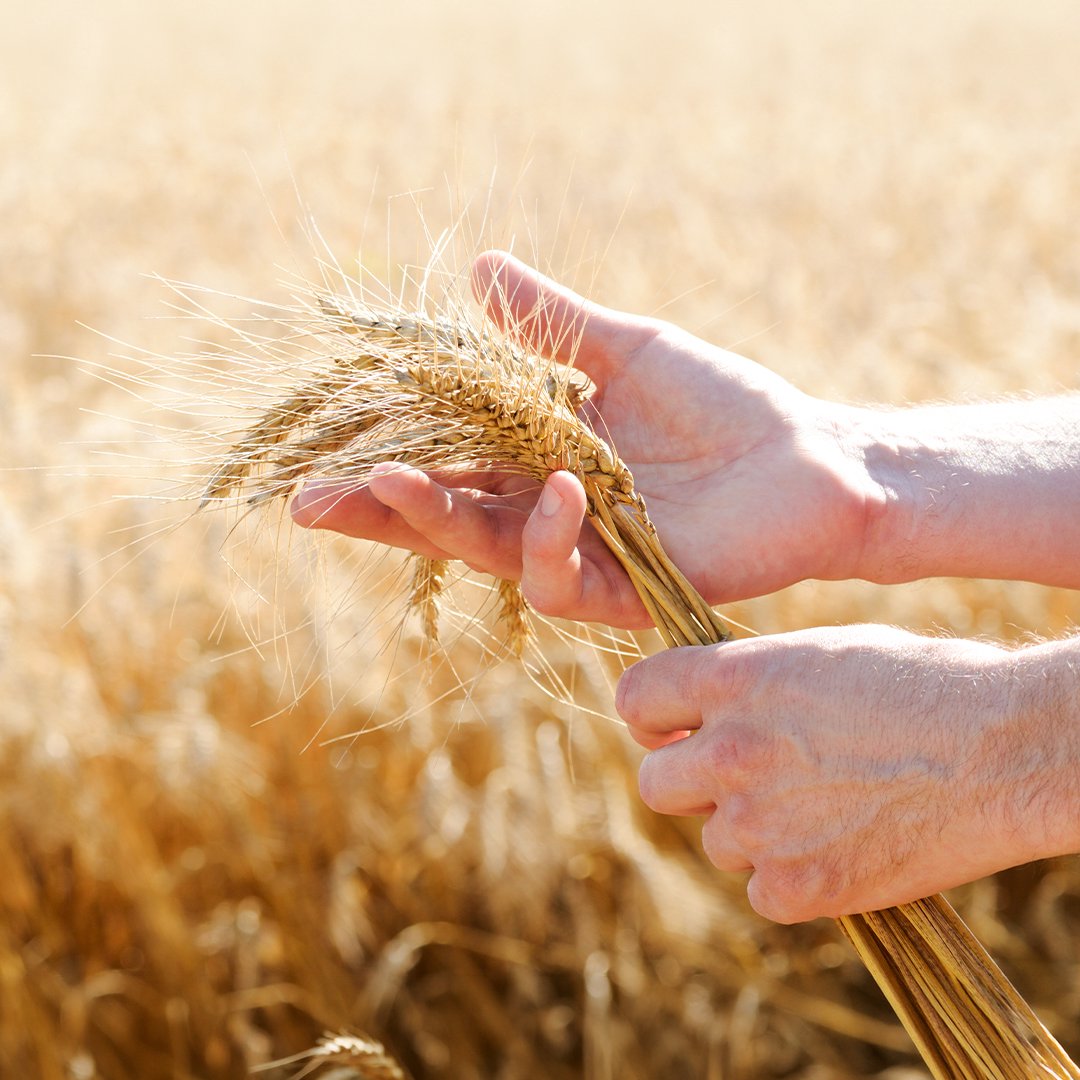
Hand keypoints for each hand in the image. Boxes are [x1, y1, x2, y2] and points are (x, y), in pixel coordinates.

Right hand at [291, 252, 880, 627]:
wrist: (815, 459)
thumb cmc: (727, 406)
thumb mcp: (631, 351)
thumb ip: (555, 325)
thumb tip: (479, 268)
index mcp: (539, 460)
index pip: (444, 466)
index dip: (381, 466)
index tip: (317, 461)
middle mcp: (547, 513)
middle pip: (444, 520)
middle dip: (376, 513)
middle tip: (313, 502)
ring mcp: (583, 555)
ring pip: (486, 553)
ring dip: (436, 521)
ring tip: (398, 478)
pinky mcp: (626, 590)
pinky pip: (561, 580)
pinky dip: (548, 537)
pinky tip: (561, 490)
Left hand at [617, 626, 1072, 921]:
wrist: (1003, 749)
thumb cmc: (920, 685)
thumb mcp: (816, 653)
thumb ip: (744, 682)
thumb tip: (699, 710)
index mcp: (733, 678)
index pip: (635, 699)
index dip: (652, 718)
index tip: (675, 730)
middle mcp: (731, 749)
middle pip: (656, 785)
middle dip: (689, 783)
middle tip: (744, 780)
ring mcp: (759, 822)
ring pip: (715, 840)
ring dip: (752, 831)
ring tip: (823, 806)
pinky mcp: (797, 886)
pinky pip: (761, 891)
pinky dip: (792, 879)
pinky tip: (842, 846)